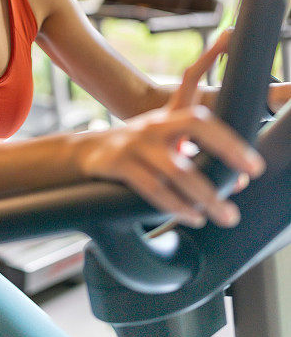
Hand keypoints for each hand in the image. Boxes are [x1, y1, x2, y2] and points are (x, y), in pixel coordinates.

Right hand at [79, 30, 265, 227]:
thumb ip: (196, 154)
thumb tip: (237, 182)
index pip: (203, 119)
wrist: (84, 152)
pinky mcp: (117, 164)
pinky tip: (192, 217)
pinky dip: (175, 205)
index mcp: (166, 119)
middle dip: (225, 152)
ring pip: (176, 169)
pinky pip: (152, 188)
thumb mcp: (160, 140)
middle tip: (244, 183)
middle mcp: (153, 127)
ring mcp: (135, 144)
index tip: (252, 165)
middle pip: (194, 127)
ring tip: (225, 214)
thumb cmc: (133, 149)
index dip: (229, 138)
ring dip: (205, 195)